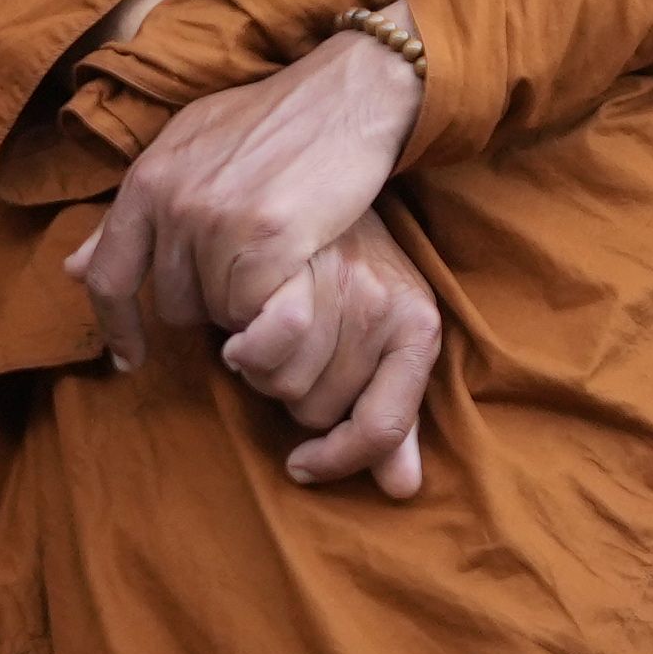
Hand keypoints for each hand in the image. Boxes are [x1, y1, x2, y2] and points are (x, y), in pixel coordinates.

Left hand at [79, 19, 420, 370]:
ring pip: (218, 312)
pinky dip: (278, 302)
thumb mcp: (187, 147)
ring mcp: (218, 221)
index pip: (108, 276)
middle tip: (247, 267)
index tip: (128, 360)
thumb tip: (73, 269)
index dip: (115, 327)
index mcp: (147, 179)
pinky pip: (256, 310)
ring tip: (276, 257)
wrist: (346, 94)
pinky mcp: (267, 238)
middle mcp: (173, 202)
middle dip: (209, 300)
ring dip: (246, 301)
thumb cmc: (271, 121)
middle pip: (173, 305)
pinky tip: (297, 265)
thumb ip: (133, 213)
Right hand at [211, 218, 444, 496]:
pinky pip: (259, 347)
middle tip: (283, 357)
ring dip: (260, 371)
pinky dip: (242, 349)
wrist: (327, 164)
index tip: (301, 465)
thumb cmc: (353, 265)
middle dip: (291, 395)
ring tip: (259, 333)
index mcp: (418, 327)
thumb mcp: (386, 337)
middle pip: (318, 410)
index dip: (339, 459)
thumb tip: (400, 489)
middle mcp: (386, 304)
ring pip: (281, 384)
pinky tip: (234, 333)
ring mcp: (339, 282)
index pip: (384, 428)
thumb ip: (390, 411)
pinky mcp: (289, 262)